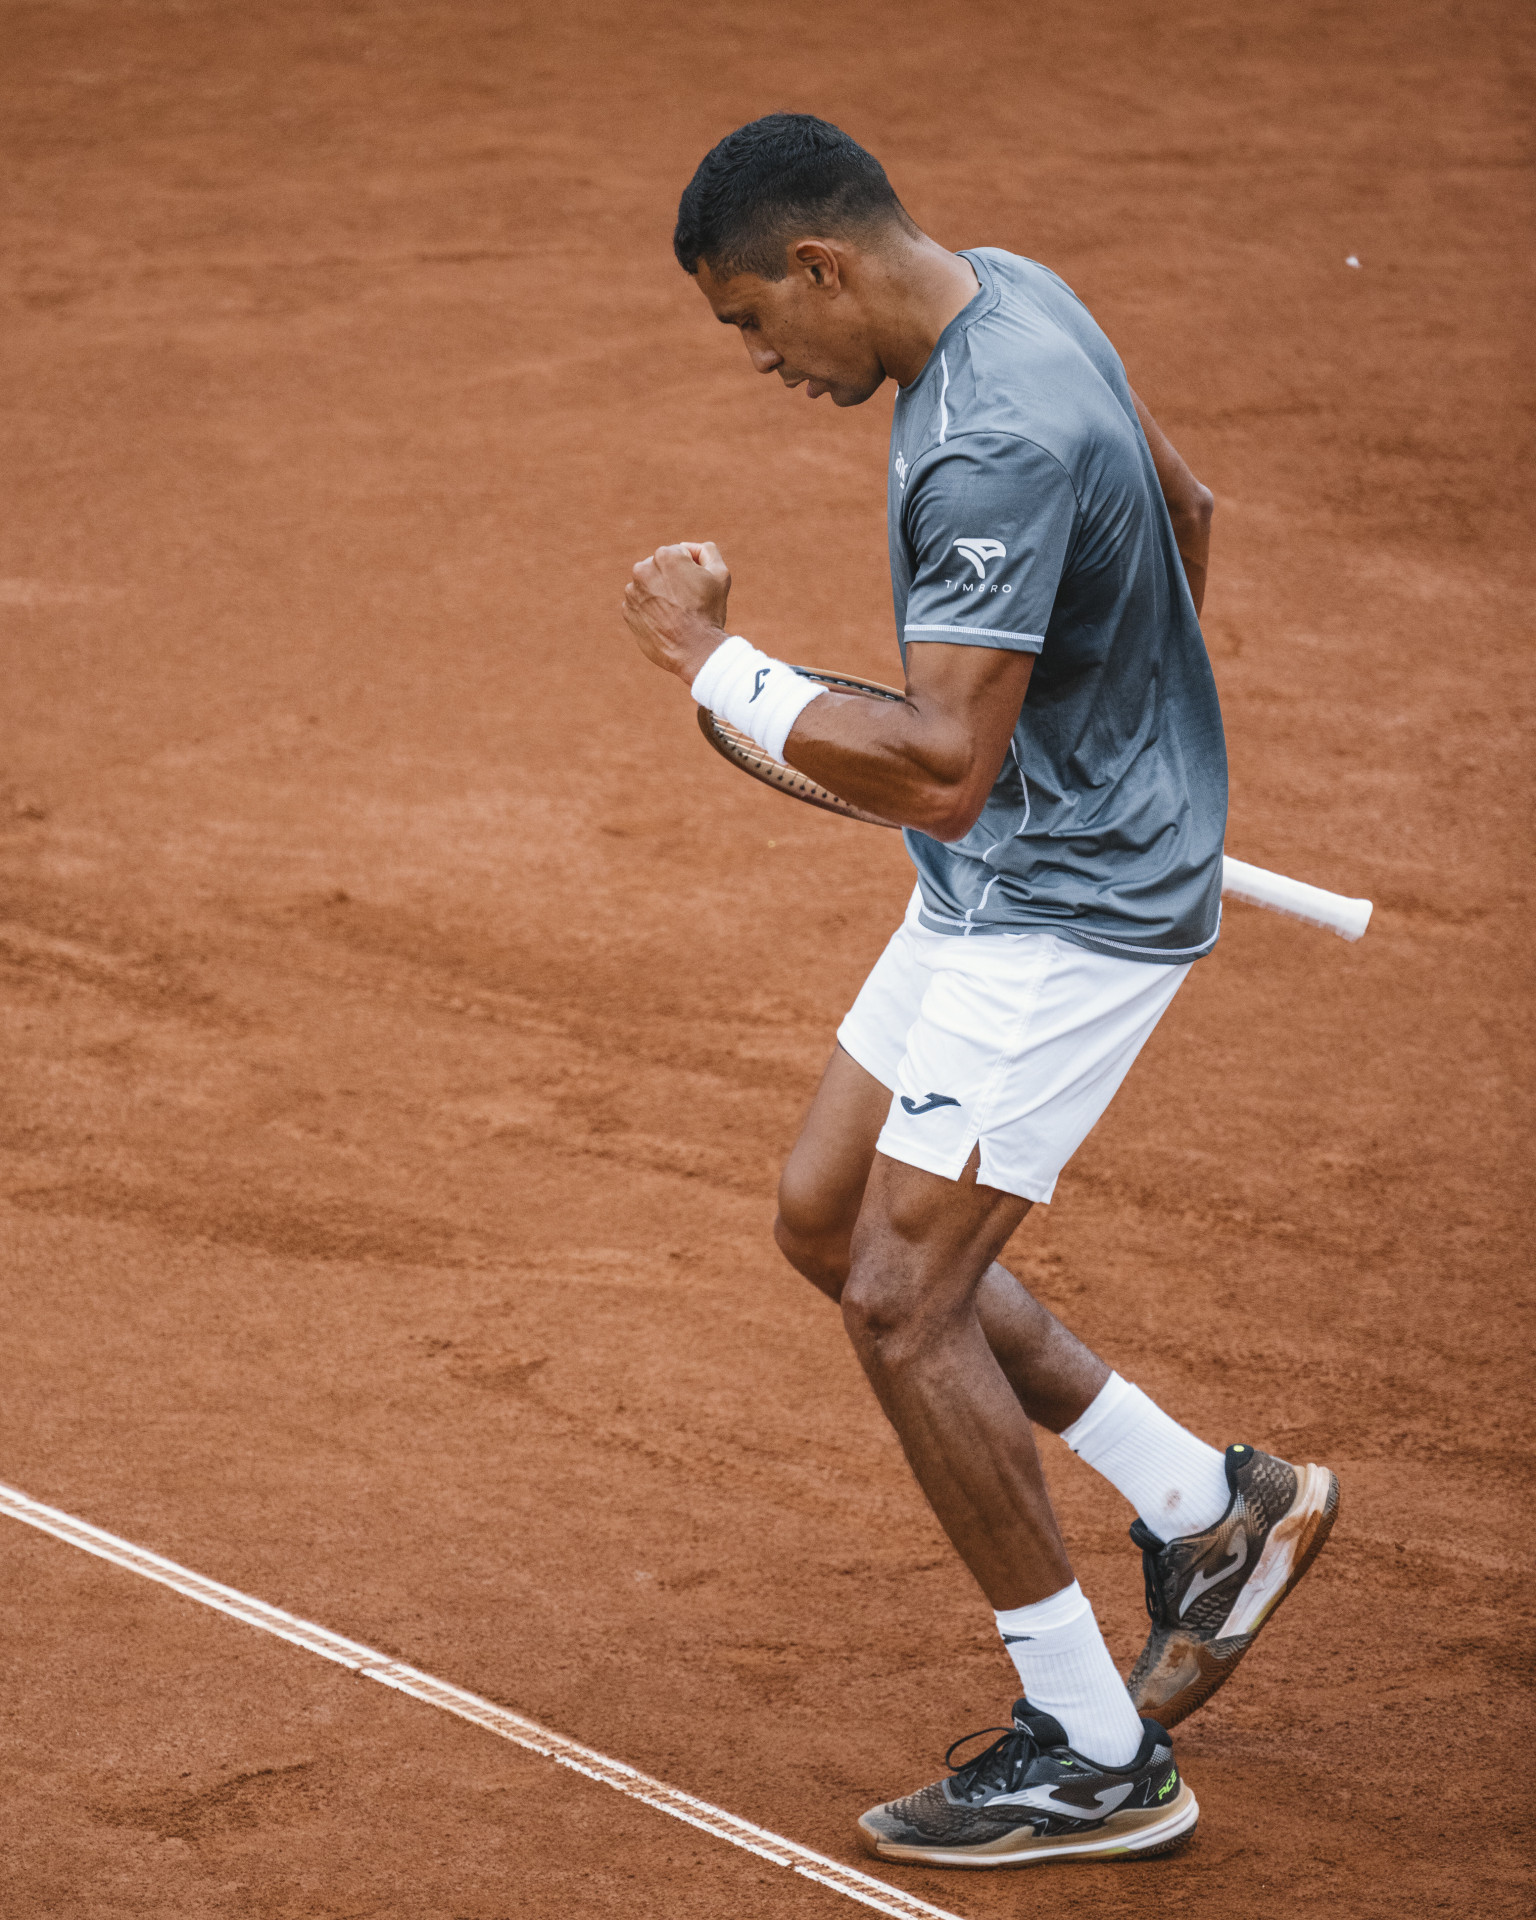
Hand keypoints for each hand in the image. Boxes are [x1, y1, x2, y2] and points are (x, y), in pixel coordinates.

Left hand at [622, 542, 731, 681]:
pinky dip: (651, 611)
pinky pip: (640, 605)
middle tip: (688, 602)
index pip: (679, 555)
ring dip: (661, 594)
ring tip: (677, 614)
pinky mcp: (627, 612)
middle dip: (673, 580)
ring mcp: (632, 592)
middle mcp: (642, 569)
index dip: (693, 571)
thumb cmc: (709, 612)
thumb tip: (691, 549)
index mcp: (664, 555)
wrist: (694, 651)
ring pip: (649, 586)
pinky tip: (666, 622)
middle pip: (661, 569)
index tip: (698, 589)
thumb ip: (707, 551)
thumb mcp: (720, 574)